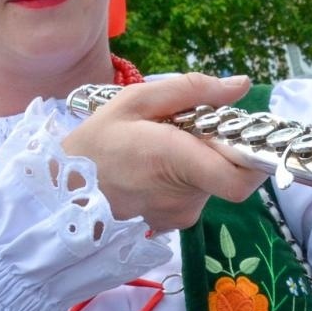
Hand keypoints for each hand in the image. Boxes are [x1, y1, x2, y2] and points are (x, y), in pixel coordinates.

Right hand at [62, 74, 269, 230]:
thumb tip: (241, 85)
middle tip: (187, 128)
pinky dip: (184, 179)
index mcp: (178, 161)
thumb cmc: (96, 142)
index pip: (242, 178)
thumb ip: (193, 90)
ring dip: (198, 162)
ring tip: (163, 146)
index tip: (242, 135)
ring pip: (210, 182)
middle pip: (228, 171)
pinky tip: (155, 168)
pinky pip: (192, 196)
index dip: (254, 158)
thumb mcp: (136, 101)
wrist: (57, 192)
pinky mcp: (171, 225)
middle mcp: (184, 197)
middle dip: (218, 148)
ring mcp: (178, 216)